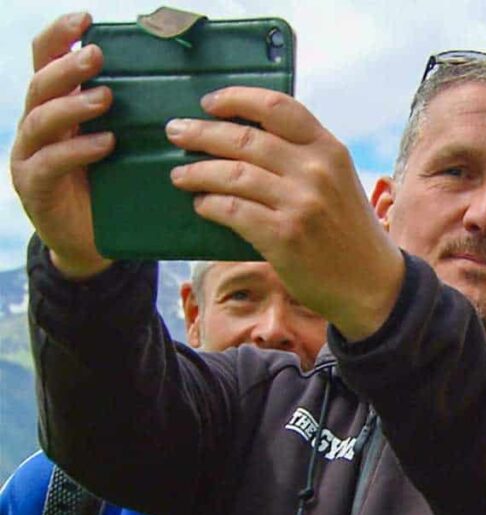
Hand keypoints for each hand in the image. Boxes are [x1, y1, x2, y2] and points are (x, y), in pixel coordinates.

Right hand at [10, 12, 113, 278]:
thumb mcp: (123, 144)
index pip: (45, 61)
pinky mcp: (35, 186)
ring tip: (105, 98)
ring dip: (73, 105)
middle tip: (97, 55)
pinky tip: (103, 143)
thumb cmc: (113, 186)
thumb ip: (132, 115)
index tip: (85, 19)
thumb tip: (175, 81)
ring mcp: (30, 156)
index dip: (59, 38)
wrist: (92, 242)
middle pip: (40, 85)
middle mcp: (37, 126)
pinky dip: (77, 149)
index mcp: (57, 108)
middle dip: (66, 67)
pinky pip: (50, 162)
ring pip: (40, 120)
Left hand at [166, 88, 404, 340]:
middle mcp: (316, 171)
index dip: (237, 100)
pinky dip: (209, 205)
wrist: (372, 283)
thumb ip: (303, 156)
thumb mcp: (339, 180)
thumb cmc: (349, 231)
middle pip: (244, 139)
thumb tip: (243, 138)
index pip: (277, 108)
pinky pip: (232, 211)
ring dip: (197, 172)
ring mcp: (300, 204)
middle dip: (201, 133)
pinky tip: (201, 204)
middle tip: (176, 132)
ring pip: (232, 175)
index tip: (210, 103)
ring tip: (179, 174)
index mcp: (329, 150)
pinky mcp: (284, 237)